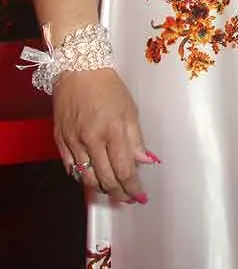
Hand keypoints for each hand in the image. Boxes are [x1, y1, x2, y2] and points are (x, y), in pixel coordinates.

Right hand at [53, 68, 157, 203]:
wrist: (77, 70)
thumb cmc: (106, 86)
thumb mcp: (129, 109)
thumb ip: (136, 139)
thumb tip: (145, 161)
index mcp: (112, 130)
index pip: (124, 170)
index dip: (133, 188)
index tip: (140, 196)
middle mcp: (91, 139)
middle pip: (106, 179)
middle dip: (119, 193)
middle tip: (128, 198)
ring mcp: (73, 142)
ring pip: (87, 178)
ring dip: (101, 188)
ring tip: (112, 190)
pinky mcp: (60, 140)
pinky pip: (70, 168)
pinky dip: (82, 176)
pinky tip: (91, 176)